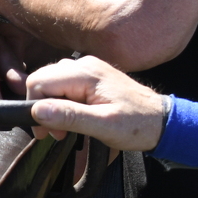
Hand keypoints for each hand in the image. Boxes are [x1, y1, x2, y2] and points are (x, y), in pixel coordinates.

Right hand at [25, 56, 166, 149]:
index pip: (39, 81)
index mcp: (86, 73)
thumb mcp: (103, 125)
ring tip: (66, 128)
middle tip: (57, 133)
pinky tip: (73, 117)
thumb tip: (37, 110)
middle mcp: (84, 64)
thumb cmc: (137, 125)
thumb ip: (70, 116)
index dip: (35, 108)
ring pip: (51, 82)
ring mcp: (88, 68)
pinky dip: (62, 102)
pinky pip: (63, 84)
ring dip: (52, 107)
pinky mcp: (91, 76)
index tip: (48, 132)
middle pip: (42, 79)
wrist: (162, 121)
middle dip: (42, 108)